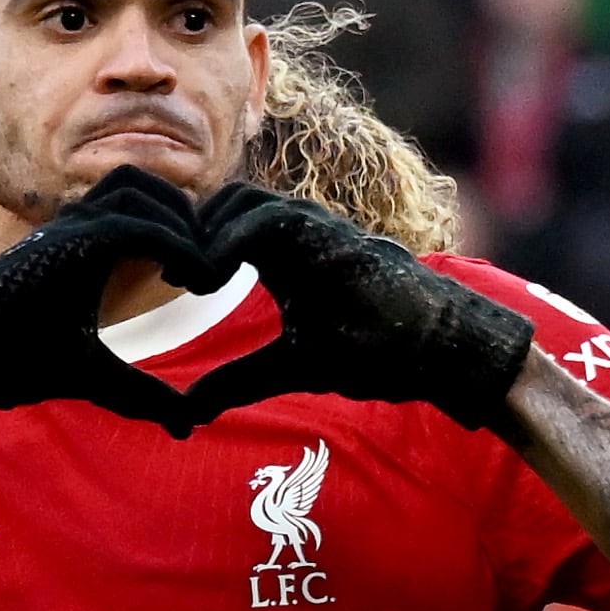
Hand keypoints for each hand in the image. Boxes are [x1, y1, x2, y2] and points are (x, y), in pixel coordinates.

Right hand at [0, 166, 225, 432]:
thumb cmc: (11, 359)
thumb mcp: (96, 379)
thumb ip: (142, 394)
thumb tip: (188, 425)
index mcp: (86, 244)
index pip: (149, 207)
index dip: (187, 232)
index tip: (203, 281)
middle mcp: (79, 225)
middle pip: (154, 187)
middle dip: (193, 219)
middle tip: (208, 271)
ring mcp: (71, 227)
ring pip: (146, 190)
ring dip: (183, 222)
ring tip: (196, 271)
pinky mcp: (67, 243)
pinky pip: (136, 224)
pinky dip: (174, 243)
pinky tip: (191, 280)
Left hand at [183, 186, 535, 431]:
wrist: (442, 348)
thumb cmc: (377, 349)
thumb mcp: (289, 367)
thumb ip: (238, 380)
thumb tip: (188, 409)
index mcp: (284, 250)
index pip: (221, 221)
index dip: (188, 243)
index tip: (167, 281)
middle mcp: (299, 229)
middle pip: (223, 200)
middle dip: (188, 231)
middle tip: (167, 275)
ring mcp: (318, 227)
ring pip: (240, 201)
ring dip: (204, 235)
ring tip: (187, 280)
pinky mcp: (333, 237)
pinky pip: (266, 221)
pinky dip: (228, 243)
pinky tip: (209, 280)